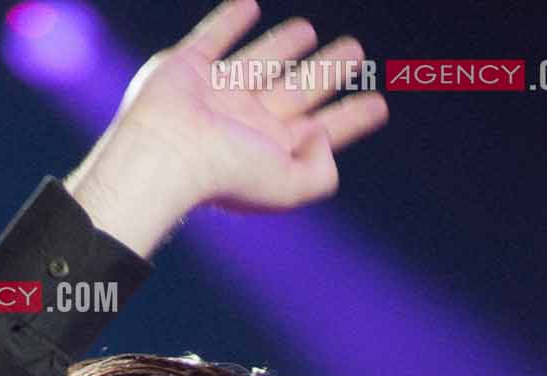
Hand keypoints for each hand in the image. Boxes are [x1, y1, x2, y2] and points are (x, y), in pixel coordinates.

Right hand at [64, 0, 387, 253]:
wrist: (167, 153)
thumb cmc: (227, 173)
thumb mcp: (289, 186)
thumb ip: (321, 171)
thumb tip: (323, 135)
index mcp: (275, 151)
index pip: (324, 130)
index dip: (353, 118)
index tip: (379, 103)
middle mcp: (250, 122)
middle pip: (300, 90)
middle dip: (329, 72)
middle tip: (356, 51)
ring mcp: (219, 93)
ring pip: (262, 61)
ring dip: (284, 45)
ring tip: (308, 31)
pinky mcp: (188, 68)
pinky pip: (213, 37)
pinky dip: (229, 21)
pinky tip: (248, 7)